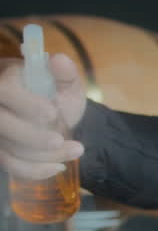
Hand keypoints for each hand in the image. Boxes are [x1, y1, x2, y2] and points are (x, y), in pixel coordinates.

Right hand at [0, 54, 87, 179]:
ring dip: (44, 156)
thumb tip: (60, 60)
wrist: (56, 120)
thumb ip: (66, 75)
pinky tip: (58, 167)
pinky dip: (35, 170)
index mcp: (6, 80)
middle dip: (34, 137)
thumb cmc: (56, 97)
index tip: (52, 113)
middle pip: (1, 124)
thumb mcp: (66, 85)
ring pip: (8, 148)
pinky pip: (10, 165)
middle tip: (62, 141)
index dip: (26, 104)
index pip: (5, 90)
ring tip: (76, 150)